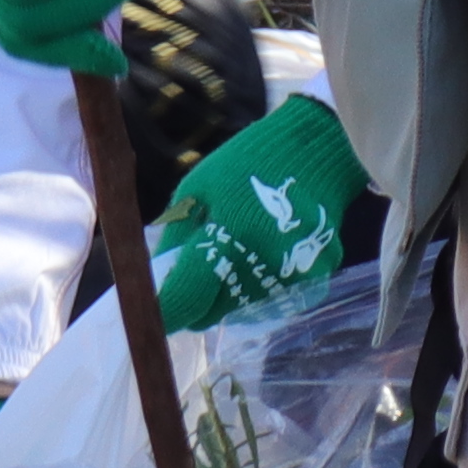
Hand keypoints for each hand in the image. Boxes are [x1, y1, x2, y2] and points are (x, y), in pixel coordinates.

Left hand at [144, 94, 367, 331]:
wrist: (317, 151)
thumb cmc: (247, 164)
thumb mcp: (198, 187)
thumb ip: (177, 239)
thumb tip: (158, 282)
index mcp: (229, 235)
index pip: (185, 299)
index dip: (164, 311)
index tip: (151, 311)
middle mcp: (262, 264)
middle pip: (209, 315)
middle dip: (194, 300)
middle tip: (196, 270)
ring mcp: (291, 278)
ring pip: (237, 313)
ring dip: (225, 296)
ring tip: (233, 255)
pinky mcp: (312, 283)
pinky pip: (267, 304)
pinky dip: (255, 290)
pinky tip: (260, 257)